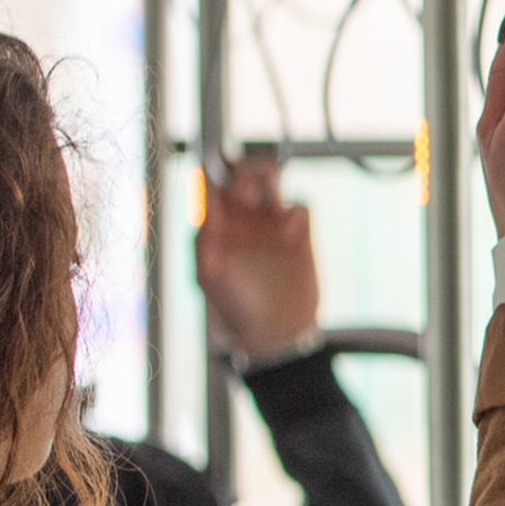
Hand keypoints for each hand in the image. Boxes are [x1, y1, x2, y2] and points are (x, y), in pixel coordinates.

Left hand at [196, 160, 320, 360]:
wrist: (276, 333)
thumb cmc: (235, 309)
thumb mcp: (209, 276)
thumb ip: (204, 241)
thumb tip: (205, 208)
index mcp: (217, 226)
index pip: (211, 185)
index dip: (215, 172)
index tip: (221, 174)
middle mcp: (242, 221)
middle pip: (243, 177)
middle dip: (246, 172)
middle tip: (249, 188)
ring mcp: (272, 226)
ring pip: (272, 183)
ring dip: (270, 178)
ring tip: (270, 187)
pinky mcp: (300, 236)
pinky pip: (300, 207)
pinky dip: (296, 212)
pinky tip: (291, 233)